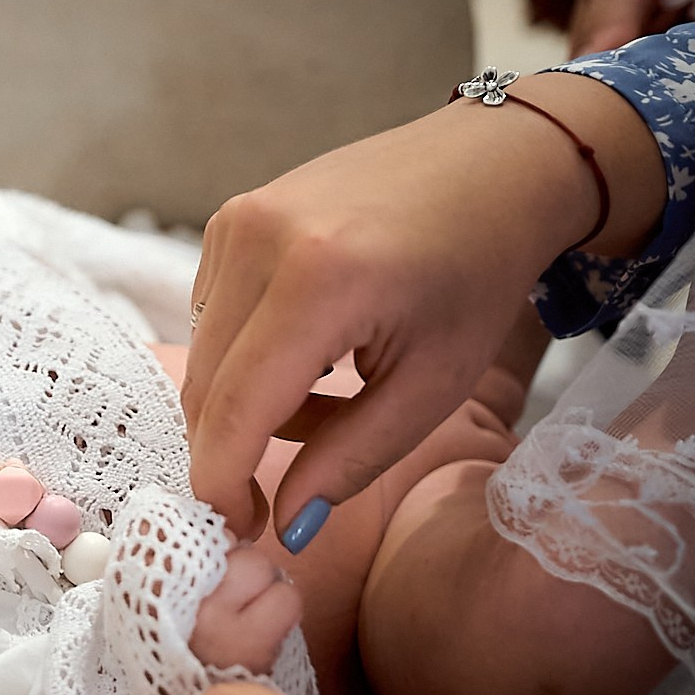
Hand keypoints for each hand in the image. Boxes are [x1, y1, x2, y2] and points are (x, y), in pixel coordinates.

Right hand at [184, 74, 666, 541]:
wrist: (490, 164)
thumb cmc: (477, 274)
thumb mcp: (432, 385)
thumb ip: (351, 460)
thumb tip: (288, 525)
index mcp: (318, 281)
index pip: (233, 410)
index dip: (223, 484)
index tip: (241, 529)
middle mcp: (259, 240)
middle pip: (205, 388)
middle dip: (236, 450)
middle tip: (295, 478)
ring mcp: (236, 222)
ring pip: (204, 358)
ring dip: (248, 403)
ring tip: (328, 397)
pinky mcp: (230, 218)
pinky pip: (212, 319)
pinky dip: (248, 357)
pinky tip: (311, 350)